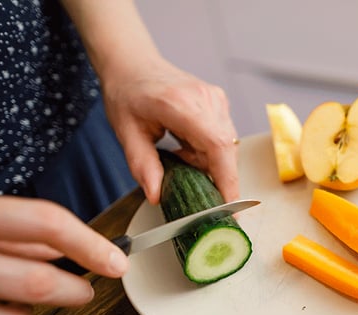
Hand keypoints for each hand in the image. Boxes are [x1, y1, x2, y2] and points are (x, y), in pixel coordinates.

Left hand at [101, 57, 239, 204]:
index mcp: (180, 104)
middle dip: (211, 173)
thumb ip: (143, 166)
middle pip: (225, 150)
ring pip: (226, 147)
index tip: (230, 207)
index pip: (217, 145)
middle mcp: (205, 99)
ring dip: (205, 160)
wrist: (133, 65)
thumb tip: (156, 195)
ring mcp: (216, 98)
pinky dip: (206, 149)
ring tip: (176, 149)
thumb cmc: (127, 94)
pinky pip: (223, 138)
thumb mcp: (127, 133)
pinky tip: (184, 142)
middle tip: (182, 173)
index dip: (228, 179)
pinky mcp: (219, 102)